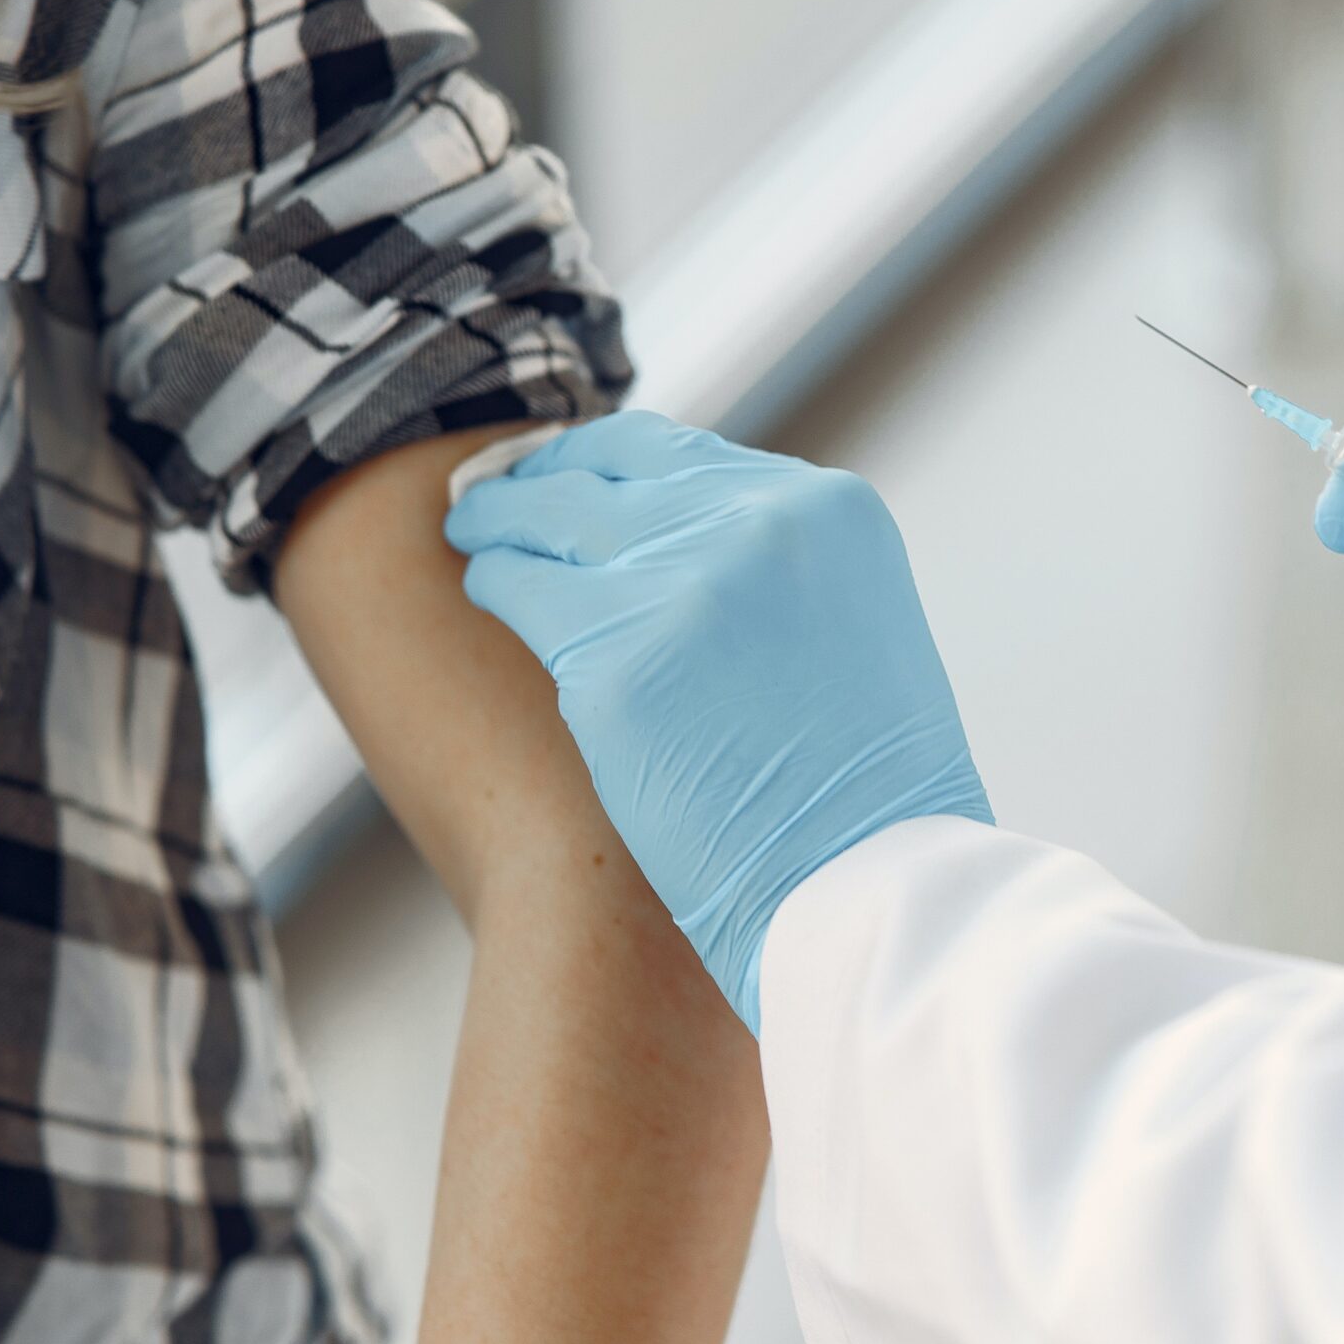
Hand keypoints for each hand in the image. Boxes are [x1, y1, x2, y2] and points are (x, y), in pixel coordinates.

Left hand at [445, 414, 991, 1031]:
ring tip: (475, 534)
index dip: (612, 464)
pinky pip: (517, 588)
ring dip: (504, 523)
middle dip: (546, 481)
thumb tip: (679, 545)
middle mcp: (760, 523)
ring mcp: (683, 585)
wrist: (868, 889)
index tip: (573, 479)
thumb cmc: (866, 799)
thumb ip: (780, 573)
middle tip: (499, 498)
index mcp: (831, 512)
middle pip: (608, 471)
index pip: (683, 454)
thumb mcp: (853, 635)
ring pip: (550, 517)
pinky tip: (484, 589)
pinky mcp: (614, 657)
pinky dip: (493, 582)